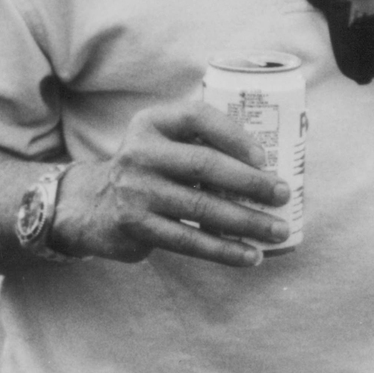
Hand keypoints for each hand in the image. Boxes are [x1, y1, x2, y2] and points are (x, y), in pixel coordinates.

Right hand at [49, 100, 289, 266]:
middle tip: (282, 194)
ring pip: (201, 208)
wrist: (90, 205)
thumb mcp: (161, 143)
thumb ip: (200, 143)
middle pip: (204, 165)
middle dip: (250, 182)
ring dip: (246, 221)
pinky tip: (250, 255)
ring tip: (277, 229)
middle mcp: (141, 152)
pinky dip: (224, 250)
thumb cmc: (147, 171)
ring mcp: (136, 190)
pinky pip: (189, 240)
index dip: (234, 134)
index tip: (265, 156)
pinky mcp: (136, 226)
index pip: (196, 117)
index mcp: (152, 123)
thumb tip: (268, 167)